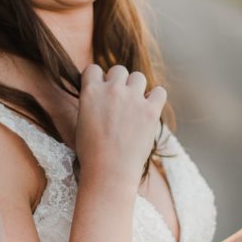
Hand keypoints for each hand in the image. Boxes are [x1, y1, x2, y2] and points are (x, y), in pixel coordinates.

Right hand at [75, 63, 166, 190]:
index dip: (98, 79)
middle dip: (119, 82)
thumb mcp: (82, 122)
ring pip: (138, 77)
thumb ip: (91, 103)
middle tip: (120, 100)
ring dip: (137, 88)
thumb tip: (100, 96)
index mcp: (90, 92)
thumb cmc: (92, 153)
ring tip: (135, 106)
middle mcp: (112, 90)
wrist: (109, 172)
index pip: (93, 69)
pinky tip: (150, 109)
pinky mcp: (151, 111)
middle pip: (119, 70)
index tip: (102, 90)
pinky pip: (159, 91)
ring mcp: (133, 99)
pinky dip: (156, 98)